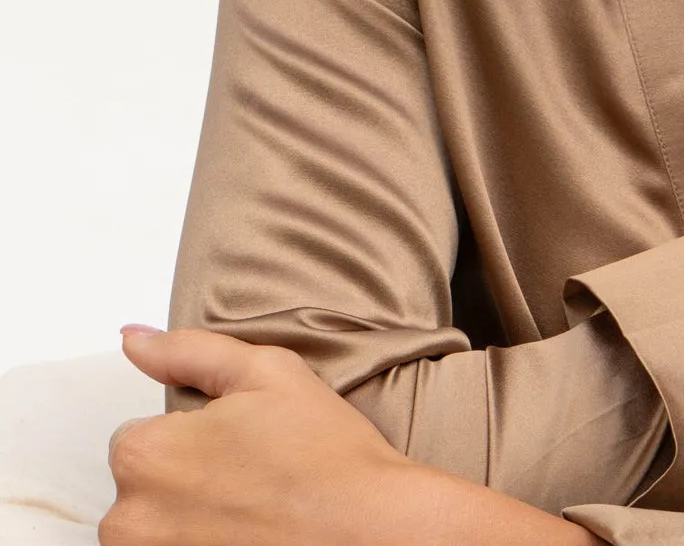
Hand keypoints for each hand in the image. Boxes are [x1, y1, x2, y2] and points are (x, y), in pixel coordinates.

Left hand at [101, 327, 598, 545]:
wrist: (381, 536)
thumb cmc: (337, 460)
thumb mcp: (272, 373)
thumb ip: (193, 348)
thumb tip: (130, 332)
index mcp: (148, 456)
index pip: (145, 443)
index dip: (207, 444)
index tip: (259, 455)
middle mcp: (137, 518)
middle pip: (147, 497)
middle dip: (197, 489)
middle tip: (269, 488)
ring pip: (163, 536)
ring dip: (203, 527)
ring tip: (274, 518)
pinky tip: (270, 539)